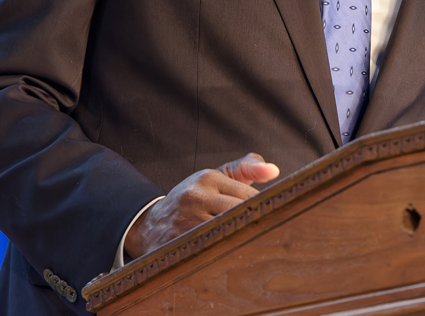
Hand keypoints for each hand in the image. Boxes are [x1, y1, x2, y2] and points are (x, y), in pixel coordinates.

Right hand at [124, 153, 279, 259]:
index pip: (248, 195)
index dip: (263, 209)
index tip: (272, 217)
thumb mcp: (217, 177)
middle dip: (255, 224)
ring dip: (240, 241)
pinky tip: (228, 255)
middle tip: (268, 235)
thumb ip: (247, 168)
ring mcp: (184, 221)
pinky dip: (222, 255)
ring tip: (251, 246)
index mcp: (208, 177)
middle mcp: (195, 196)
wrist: (150, 224)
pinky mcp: (176, 244)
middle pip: (239, 214)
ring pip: (225, 234)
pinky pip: (208, 252)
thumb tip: (273, 170)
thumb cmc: (194, 199)